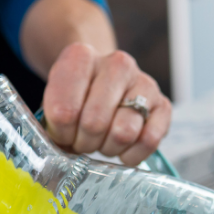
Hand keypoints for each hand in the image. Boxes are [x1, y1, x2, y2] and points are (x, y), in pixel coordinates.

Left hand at [43, 43, 171, 166]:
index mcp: (81, 57)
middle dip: (84, 142)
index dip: (61, 133)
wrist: (102, 83)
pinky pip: (149, 141)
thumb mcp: (53, 104)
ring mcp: (144, 83)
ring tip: (102, 141)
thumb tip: (57, 157)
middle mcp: (117, 63)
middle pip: (95, 123)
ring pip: (124, 133)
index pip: (64, 112)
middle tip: (82, 139)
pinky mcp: (163, 105)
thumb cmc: (75, 100)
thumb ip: (51, 126)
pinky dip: (131, 155)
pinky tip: (122, 150)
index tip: (62, 131)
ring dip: (108, 148)